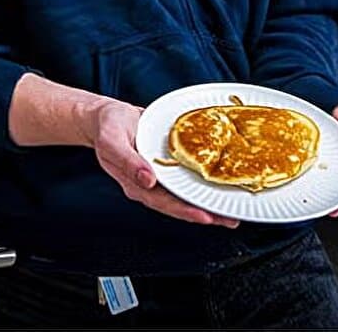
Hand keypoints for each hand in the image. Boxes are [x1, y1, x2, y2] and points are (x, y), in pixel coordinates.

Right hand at [88, 98, 240, 228]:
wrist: (106, 116)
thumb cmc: (107, 127)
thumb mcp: (112, 141)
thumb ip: (128, 161)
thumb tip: (149, 180)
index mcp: (136, 183)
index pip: (164, 202)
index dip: (185, 211)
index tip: (205, 217)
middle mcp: (150, 184)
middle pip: (180, 204)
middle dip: (205, 213)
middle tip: (231, 220)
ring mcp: (159, 175)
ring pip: (185, 193)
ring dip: (207, 201)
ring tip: (231, 210)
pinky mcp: (166, 164)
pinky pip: (185, 176)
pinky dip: (201, 181)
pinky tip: (217, 183)